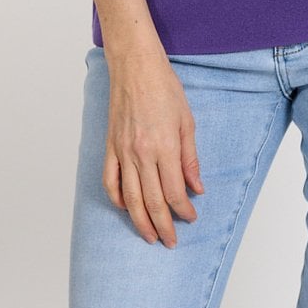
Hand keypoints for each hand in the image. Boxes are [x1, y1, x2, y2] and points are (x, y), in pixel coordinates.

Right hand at [102, 52, 204, 246]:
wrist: (135, 66)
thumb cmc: (164, 87)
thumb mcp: (187, 120)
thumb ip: (190, 157)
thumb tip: (197, 186)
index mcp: (164, 146)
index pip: (175, 191)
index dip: (184, 209)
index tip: (191, 217)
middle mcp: (141, 153)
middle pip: (152, 201)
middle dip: (164, 226)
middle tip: (171, 241)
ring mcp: (122, 151)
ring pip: (130, 198)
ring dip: (140, 221)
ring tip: (149, 236)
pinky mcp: (110, 147)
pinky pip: (110, 181)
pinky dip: (117, 199)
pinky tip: (126, 209)